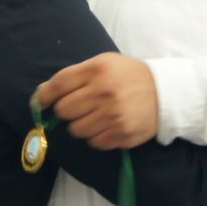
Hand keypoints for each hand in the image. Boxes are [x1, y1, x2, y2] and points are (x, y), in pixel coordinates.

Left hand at [34, 53, 158, 150]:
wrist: (165, 92)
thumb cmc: (128, 76)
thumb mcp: (104, 63)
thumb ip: (75, 75)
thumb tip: (43, 93)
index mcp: (97, 69)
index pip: (58, 85)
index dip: (44, 96)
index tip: (41, 102)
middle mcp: (104, 92)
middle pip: (64, 110)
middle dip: (66, 111)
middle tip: (78, 107)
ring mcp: (113, 115)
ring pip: (76, 130)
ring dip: (81, 125)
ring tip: (95, 117)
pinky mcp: (121, 134)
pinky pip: (93, 142)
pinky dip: (96, 137)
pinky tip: (107, 126)